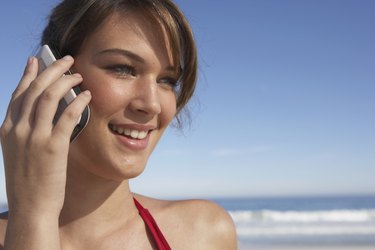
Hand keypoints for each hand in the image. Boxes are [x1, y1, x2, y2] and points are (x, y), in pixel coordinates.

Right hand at [0, 56, 90, 217]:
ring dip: (66, 81)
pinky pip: (67, 115)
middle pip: (34, 88)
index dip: (30, 74)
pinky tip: (88, 96)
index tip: (38, 61)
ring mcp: (34, 137)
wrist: (31, 207)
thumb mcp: (19, 153)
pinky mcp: (52, 147)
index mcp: (7, 129)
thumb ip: (27, 132)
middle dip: (52, 69)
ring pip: (49, 96)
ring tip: (79, 74)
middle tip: (67, 60)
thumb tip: (46, 114)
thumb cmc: (29, 181)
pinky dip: (78, 102)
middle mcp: (17, 129)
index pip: (19, 93)